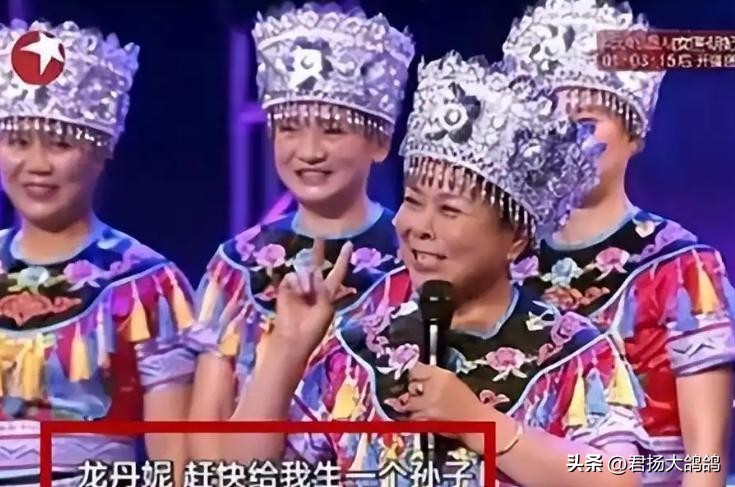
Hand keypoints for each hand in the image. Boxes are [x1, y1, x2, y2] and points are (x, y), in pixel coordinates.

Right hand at [271, 239, 352, 359]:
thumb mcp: (326, 309)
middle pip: (317, 263)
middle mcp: (314, 286)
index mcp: (328, 292)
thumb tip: (313, 273)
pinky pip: (292, 277)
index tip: (349, 244)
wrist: (293, 338)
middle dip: (318, 250)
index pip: (337, 271)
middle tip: (320, 235)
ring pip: (305, 272)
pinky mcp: (285, 288)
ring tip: (304, 296)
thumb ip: (323, 289)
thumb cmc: (313, 328)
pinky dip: (295, 285)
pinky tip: (295, 294)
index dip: (343, 259)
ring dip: (306, 283)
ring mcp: (299, 286)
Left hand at [392, 362, 488, 439]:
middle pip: (411, 386)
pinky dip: (416, 417)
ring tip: (423, 407)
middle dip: (414, 391)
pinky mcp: (426, 420)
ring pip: (409, 403)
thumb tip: (417, 372)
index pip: (416, 369)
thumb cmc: (467, 402)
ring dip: (413, 405)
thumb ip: (435, 376)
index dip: (414, 374)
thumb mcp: (453, 381)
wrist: (476, 422)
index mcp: (442, 376)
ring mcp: (429, 405)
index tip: (415, 378)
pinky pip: (412, 417)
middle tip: (420, 394)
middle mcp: (434, 389)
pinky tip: (424, 416)